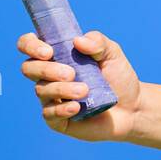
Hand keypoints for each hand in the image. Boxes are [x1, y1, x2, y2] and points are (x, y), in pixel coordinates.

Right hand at [18, 31, 141, 140]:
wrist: (132, 107)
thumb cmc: (119, 77)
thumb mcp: (112, 54)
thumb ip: (97, 42)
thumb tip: (77, 40)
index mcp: (57, 55)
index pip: (28, 45)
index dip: (30, 45)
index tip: (48, 51)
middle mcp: (49, 76)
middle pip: (29, 68)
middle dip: (46, 69)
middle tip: (71, 73)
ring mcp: (51, 98)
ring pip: (41, 91)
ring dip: (62, 89)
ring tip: (85, 91)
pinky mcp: (57, 119)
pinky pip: (49, 113)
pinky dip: (62, 109)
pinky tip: (77, 108)